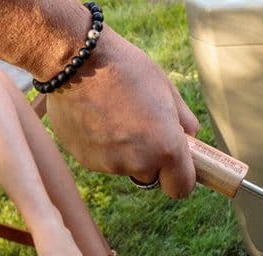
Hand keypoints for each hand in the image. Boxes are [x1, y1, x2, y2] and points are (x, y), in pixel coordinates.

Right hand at [46, 28, 199, 198]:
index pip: (181, 188)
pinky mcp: (85, 159)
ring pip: (124, 166)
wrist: (73, 60)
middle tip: (138, 126)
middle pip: (150, 175)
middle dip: (149, 159)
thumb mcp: (166, 89)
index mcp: (167, 149)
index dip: (179, 177)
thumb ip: (184, 120)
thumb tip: (190, 137)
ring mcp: (109, 164)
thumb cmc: (126, 69)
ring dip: (123, 150)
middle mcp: (139, 163)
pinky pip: (101, 159)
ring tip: (112, 114)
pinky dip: (100, 145)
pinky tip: (94, 117)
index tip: (175, 165)